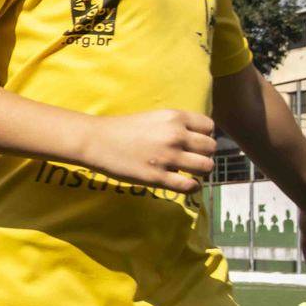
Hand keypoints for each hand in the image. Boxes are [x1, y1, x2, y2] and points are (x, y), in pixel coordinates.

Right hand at [84, 110, 215, 193]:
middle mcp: (175, 136)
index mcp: (174, 117)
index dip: (203, 136)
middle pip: (210, 148)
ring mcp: (168, 157)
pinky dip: (192, 187)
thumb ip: (175, 126)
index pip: (209, 127)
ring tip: (189, 172)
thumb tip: (195, 142)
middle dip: (203, 154)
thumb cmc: (122, 129)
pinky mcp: (158, 177)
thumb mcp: (153, 118)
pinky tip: (185, 185)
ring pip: (206, 167)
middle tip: (191, 159)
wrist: (95, 141)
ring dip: (200, 171)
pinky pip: (190, 186)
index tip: (193, 143)